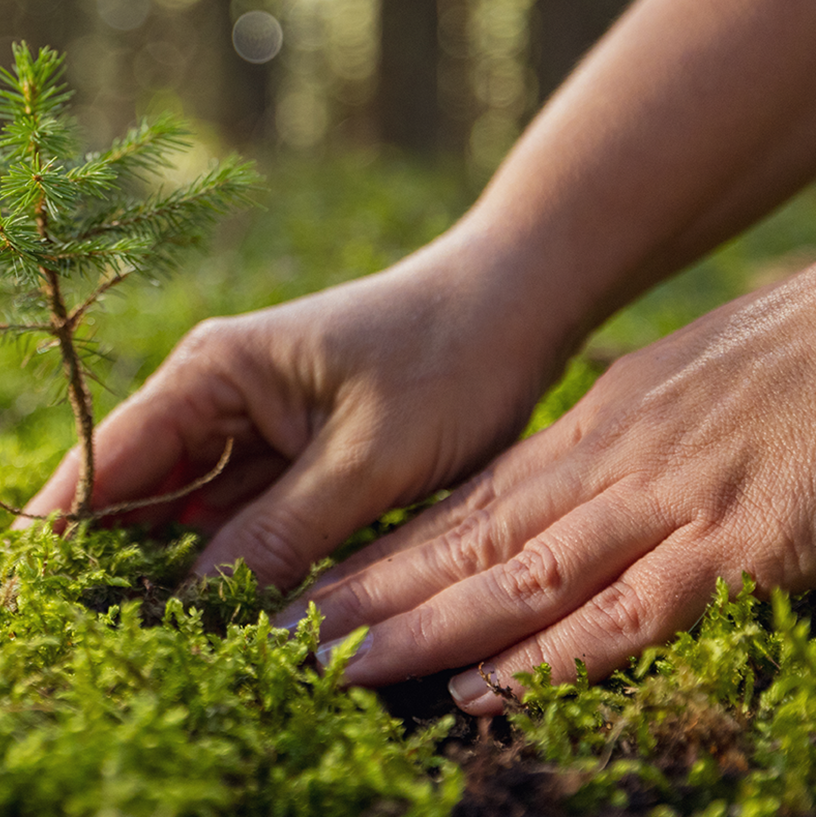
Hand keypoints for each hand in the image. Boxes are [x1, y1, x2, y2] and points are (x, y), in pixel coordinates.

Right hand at [20, 244, 559, 587]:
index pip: (111, 455)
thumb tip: (198, 605)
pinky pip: (231, 512)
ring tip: (121, 630)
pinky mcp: (284, 447)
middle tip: (67, 629)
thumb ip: (284, 531)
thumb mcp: (369, 459)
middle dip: (99, 554)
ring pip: (181, 507)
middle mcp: (213, 393)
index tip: (22, 588)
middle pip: (132, 486)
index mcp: (212, 371)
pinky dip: (215, 557)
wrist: (516, 301)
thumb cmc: (446, 359)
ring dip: (157, 564)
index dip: (60, 523)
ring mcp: (247, 421)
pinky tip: (198, 605)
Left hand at [280, 265, 815, 714]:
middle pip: (464, 543)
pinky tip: (484, 686)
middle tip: (282, 633)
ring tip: (343, 664)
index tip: (304, 591)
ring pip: (521, 577)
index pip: (461, 507)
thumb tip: (537, 495)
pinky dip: (554, 655)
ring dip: (425, 627)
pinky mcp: (738, 546)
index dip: (381, 556)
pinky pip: (631, 611)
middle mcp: (606, 469)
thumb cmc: (772, 362)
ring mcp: (667, 507)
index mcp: (587, 435)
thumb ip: (598, 451)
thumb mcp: (662, 396)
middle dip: (367, 594)